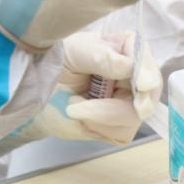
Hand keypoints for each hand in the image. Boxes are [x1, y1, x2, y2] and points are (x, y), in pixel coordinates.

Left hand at [22, 32, 162, 144]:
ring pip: (133, 118)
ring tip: (73, 106)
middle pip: (147, 96)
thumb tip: (129, 67)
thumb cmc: (55, 60)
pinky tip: (80, 117)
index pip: (146, 62)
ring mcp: (128, 101)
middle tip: (85, 110)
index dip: (148, 75)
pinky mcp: (118, 124)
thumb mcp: (75, 52)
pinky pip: (121, 133)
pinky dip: (97, 128)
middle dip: (117, 107)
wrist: (36, 90)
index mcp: (125, 50)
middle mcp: (132, 76)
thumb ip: (102, 57)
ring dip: (99, 117)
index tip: (141, 86)